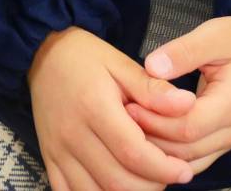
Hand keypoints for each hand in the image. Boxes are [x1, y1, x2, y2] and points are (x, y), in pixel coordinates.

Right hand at [28, 27, 195, 190]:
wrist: (42, 54)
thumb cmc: (85, 57)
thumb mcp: (121, 64)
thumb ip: (153, 90)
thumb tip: (188, 104)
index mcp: (94, 107)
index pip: (133, 153)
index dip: (163, 169)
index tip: (184, 171)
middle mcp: (72, 134)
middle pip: (117, 181)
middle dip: (151, 185)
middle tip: (168, 175)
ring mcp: (57, 150)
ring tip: (146, 179)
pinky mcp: (48, 158)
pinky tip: (115, 188)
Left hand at [126, 17, 230, 174]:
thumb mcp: (213, 34)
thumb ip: (183, 51)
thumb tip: (152, 67)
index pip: (189, 127)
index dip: (156, 121)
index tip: (128, 106)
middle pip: (187, 149)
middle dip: (153, 138)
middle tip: (123, 118)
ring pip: (190, 160)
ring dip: (160, 150)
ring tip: (132, 128)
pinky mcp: (225, 141)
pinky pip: (196, 159)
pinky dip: (173, 155)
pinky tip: (151, 139)